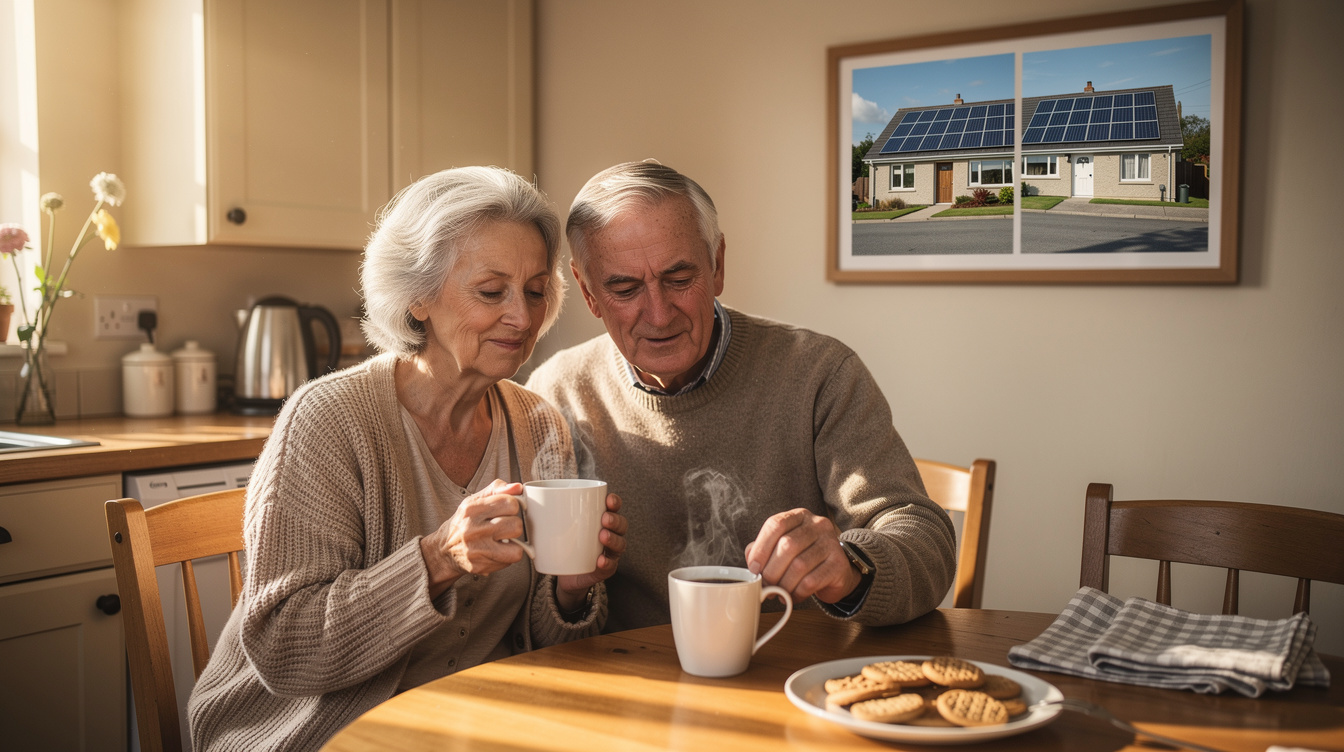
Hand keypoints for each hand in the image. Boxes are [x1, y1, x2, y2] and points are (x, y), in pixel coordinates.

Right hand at [420, 479, 526, 596]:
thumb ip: (496, 490)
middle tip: (504, 527)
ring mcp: (476, 550)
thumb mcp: (474, 501)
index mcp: (471, 509)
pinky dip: (507, 556)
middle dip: (514, 525)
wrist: (444, 550)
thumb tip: (517, 487)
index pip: (510, 503)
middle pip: (516, 525)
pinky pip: (510, 561)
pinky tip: (497, 551)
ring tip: (503, 540)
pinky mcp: (480, 566)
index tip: (506, 511)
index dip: (512, 507)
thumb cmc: (463, 523)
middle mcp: (472, 529)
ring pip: (517, 547)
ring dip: (514, 543)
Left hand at [555, 492, 626, 610]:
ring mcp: (609, 552)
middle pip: (621, 524)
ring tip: (602, 536)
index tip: (608, 499)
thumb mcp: (556, 524)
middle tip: (604, 518)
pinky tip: (600, 560)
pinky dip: (607, 562)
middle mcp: (610, 533)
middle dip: (615, 519)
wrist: (564, 571)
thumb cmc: (562, 541)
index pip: (613, 507)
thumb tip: (521, 491)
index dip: (614, 502)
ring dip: (613, 538)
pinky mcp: (604, 569)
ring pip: (619, 543)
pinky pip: (611, 565)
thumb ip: (545, 509)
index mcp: (600, 519)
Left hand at [744, 508, 861, 604]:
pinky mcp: (839, 564)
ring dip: (783, 584)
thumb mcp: (783, 548)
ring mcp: (830, 543)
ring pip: (799, 565)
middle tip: (766, 585)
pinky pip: (811, 581)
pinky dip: (796, 593)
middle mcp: (817, 525)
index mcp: (799, 516)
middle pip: (787, 545)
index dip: (761, 548)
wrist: (836, 572)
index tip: (754, 568)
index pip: (776, 524)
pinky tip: (792, 597)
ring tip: (778, 593)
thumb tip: (751, 563)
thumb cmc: (804, 558)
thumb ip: (763, 549)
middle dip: (771, 570)